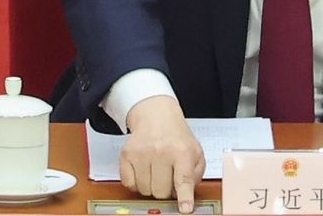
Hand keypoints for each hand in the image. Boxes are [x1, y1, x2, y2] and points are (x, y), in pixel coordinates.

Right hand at [120, 95, 205, 212]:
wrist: (156, 116)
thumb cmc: (176, 137)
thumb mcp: (195, 152)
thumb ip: (195, 176)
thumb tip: (186, 196)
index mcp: (182, 151)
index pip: (183, 180)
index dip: (184, 197)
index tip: (184, 208)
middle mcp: (161, 151)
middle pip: (161, 192)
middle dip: (166, 190)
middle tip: (167, 176)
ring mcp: (141, 153)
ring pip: (145, 190)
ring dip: (151, 186)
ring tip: (156, 171)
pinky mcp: (126, 154)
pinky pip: (129, 184)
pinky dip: (136, 183)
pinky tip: (143, 170)